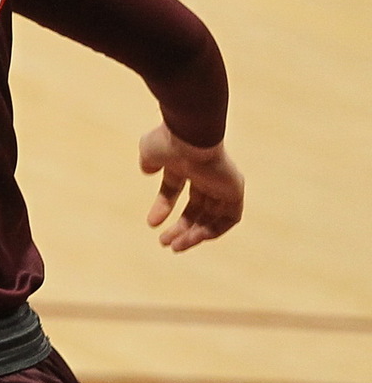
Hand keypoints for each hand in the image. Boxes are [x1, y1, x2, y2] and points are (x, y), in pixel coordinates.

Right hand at [140, 125, 244, 251]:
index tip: (151, 223)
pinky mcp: (235, 191)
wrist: (191, 135)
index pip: (174, 190)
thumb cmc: (168, 141)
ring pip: (211, 217)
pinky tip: (196, 238)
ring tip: (176, 247)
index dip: (162, 207)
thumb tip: (147, 171)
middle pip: (194, 208)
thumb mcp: (150, 151)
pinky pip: (230, 218)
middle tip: (165, 242)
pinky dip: (214, 230)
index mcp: (183, 164)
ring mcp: (221, 184)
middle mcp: (204, 175)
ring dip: (194, 234)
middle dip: (180, 227)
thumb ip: (149, 162)